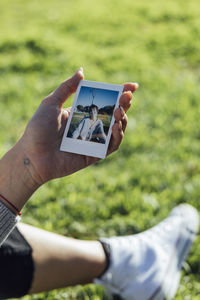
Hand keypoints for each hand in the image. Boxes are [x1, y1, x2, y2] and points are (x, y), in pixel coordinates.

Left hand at [19, 68, 138, 185]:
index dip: (120, 93)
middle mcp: (90, 126)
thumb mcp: (51, 103)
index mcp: (81, 113)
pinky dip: (117, 136)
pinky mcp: (94, 155)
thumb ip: (67, 88)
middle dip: (124, 104)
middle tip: (127, 96)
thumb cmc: (38, 129)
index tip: (132, 86)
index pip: (104, 101)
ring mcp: (93, 141)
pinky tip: (115, 126)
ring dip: (122, 119)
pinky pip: (112, 146)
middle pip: (114, 114)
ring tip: (117, 111)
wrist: (32, 155)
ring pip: (117, 130)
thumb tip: (82, 71)